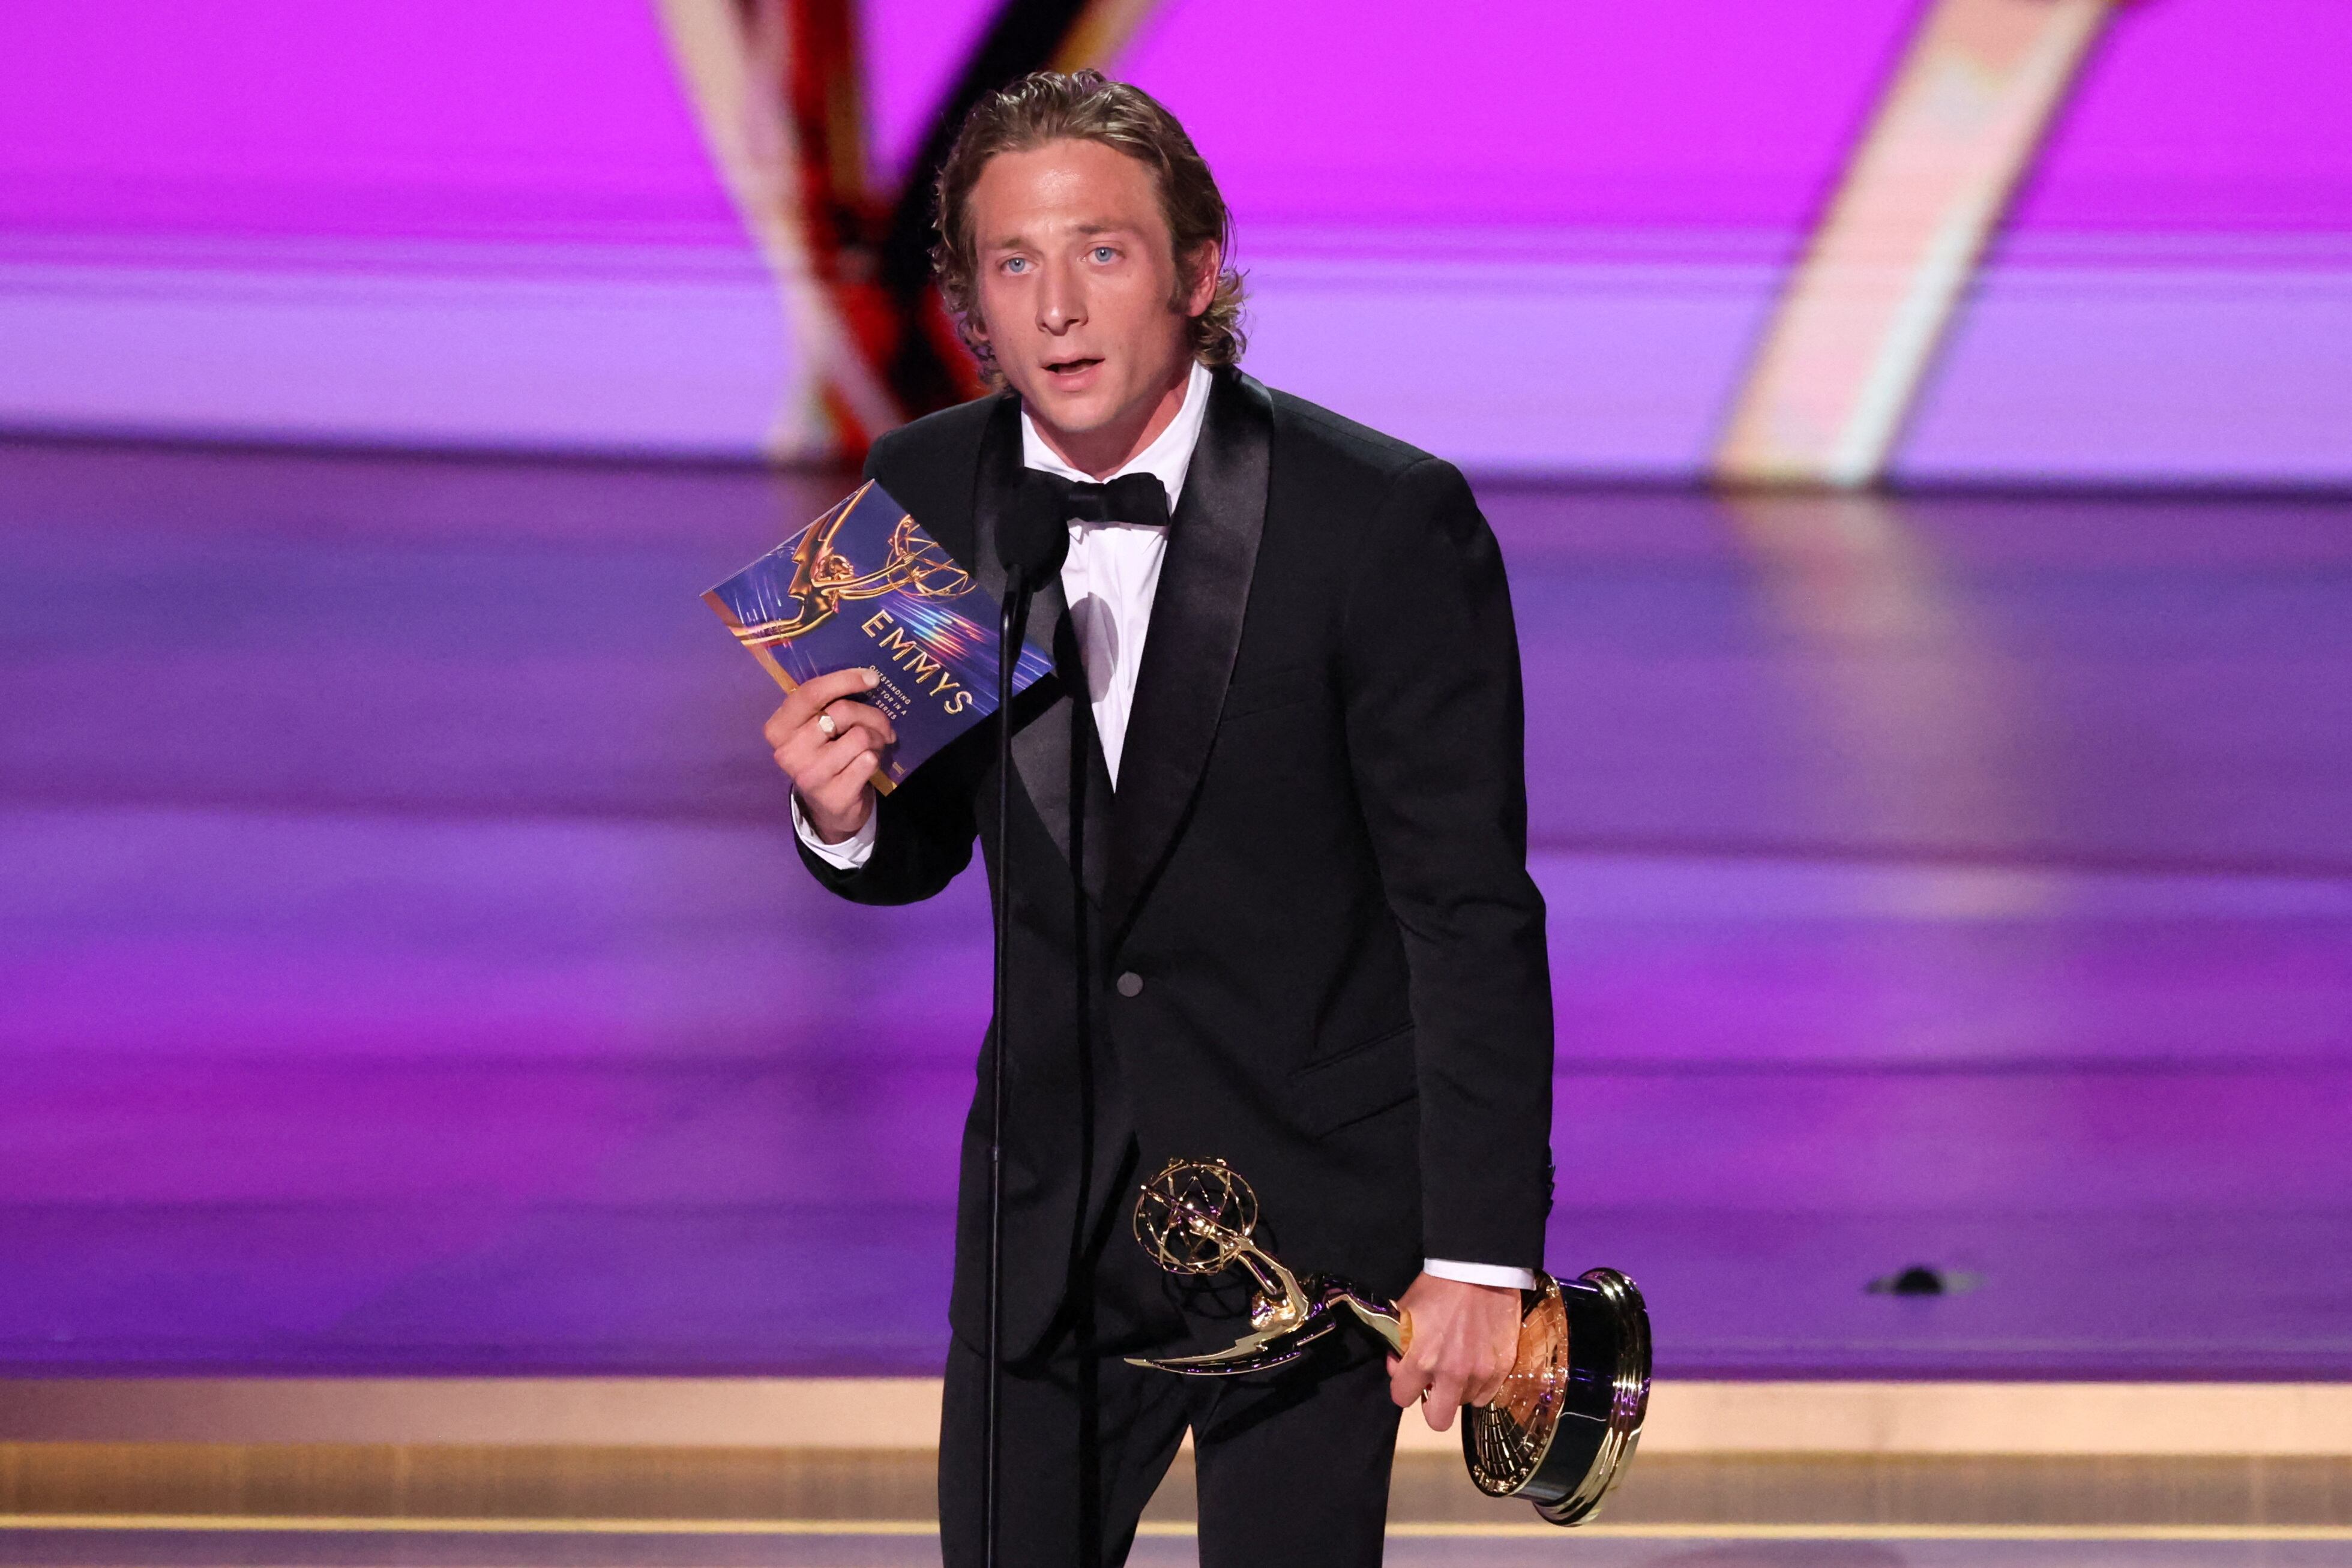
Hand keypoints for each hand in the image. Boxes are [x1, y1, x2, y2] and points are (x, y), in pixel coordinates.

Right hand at [762, 666, 894, 841]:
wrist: (829, 807)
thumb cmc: (825, 755)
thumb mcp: (816, 728)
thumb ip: (827, 704)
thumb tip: (868, 679)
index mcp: (779, 728)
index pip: (811, 693)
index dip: (844, 680)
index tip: (872, 678)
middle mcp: (788, 752)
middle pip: (842, 712)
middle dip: (872, 715)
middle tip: (883, 725)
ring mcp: (809, 776)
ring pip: (860, 737)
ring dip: (877, 739)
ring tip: (874, 746)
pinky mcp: (833, 796)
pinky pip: (868, 761)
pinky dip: (876, 758)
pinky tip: (870, 764)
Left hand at [1386, 1272, 1520, 1430]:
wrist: (1482, 1269)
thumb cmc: (1440, 1286)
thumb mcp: (1407, 1309)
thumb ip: (1398, 1342)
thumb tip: (1397, 1366)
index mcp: (1423, 1359)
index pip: (1402, 1398)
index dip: (1403, 1388)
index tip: (1410, 1377)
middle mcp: (1452, 1373)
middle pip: (1437, 1420)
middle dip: (1432, 1406)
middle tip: (1435, 1385)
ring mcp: (1481, 1373)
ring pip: (1464, 1403)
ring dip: (1458, 1390)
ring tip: (1459, 1364)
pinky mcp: (1502, 1368)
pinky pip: (1487, 1395)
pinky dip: (1479, 1385)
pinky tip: (1477, 1363)